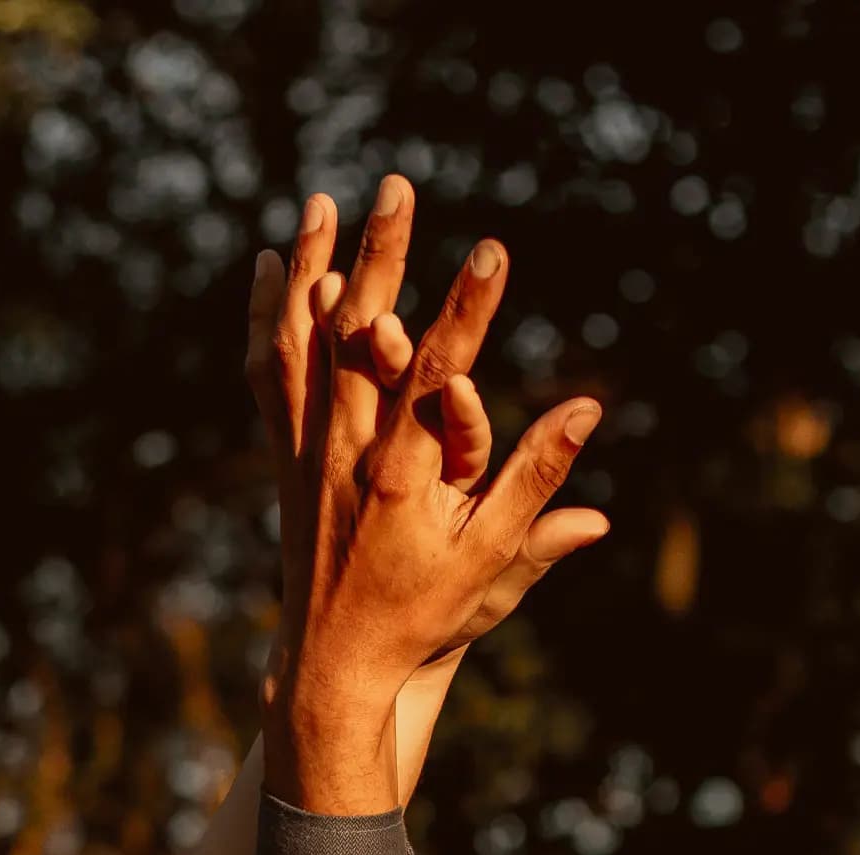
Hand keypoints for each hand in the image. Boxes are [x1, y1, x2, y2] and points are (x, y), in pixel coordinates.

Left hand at [246, 180, 606, 692]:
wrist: (334, 663)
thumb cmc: (422, 616)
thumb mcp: (492, 561)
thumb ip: (538, 483)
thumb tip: (589, 415)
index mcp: (403, 476)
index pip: (440, 372)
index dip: (467, 308)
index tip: (491, 250)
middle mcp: (345, 454)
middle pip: (360, 334)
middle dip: (380, 253)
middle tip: (396, 186)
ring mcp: (308, 452)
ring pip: (305, 342)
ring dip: (315, 266)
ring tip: (324, 202)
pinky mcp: (286, 459)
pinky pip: (272, 373)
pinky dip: (271, 318)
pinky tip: (277, 268)